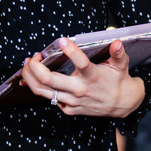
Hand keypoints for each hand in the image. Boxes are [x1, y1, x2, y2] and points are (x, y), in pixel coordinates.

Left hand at [22, 38, 145, 118]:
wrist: (122, 104)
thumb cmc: (118, 81)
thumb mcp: (121, 65)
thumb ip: (118, 53)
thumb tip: (117, 42)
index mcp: (92, 76)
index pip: (80, 63)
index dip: (70, 50)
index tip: (62, 40)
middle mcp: (80, 90)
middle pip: (48, 79)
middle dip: (35, 66)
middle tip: (34, 56)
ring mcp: (72, 101)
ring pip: (42, 91)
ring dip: (30, 77)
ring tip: (28, 65)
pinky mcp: (69, 109)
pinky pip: (49, 99)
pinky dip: (39, 88)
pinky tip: (34, 78)